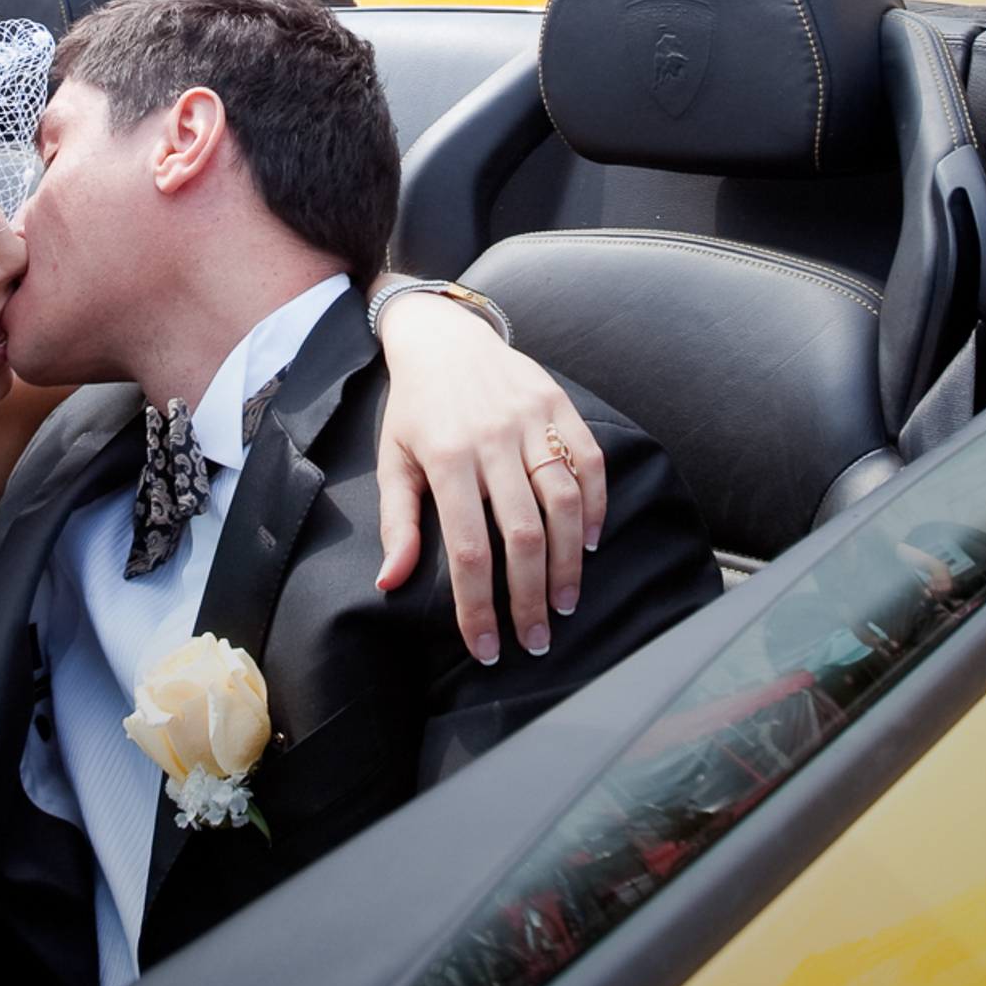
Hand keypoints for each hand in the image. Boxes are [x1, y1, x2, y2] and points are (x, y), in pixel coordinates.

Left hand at [371, 290, 606, 664]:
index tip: (485, 648)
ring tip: (564, 602)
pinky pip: (589, 460)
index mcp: (446, 458)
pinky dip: (595, 506)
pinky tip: (588, 543)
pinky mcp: (558, 403)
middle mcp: (492, 438)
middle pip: (523, 534)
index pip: (468, 550)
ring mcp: (531, 418)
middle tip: (536, 640)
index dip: (478, 606)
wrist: (443, 336)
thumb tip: (390, 583)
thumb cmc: (416, 409)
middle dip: (532, 597)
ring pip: (564, 501)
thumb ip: (397, 522)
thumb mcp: (393, 460)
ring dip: (569, 561)